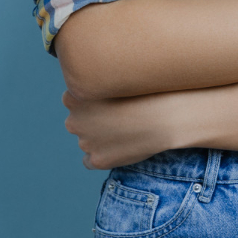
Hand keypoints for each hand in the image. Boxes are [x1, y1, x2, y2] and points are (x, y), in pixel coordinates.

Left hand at [63, 89, 187, 169]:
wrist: (165, 116)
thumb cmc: (147, 91)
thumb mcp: (117, 77)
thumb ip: (100, 83)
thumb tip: (97, 88)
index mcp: (74, 96)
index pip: (72, 99)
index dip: (92, 101)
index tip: (108, 100)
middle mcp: (74, 120)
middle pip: (77, 121)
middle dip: (92, 121)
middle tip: (117, 117)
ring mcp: (85, 142)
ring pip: (85, 141)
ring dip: (98, 138)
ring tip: (125, 132)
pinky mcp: (97, 160)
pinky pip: (90, 161)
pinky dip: (100, 156)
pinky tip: (117, 149)